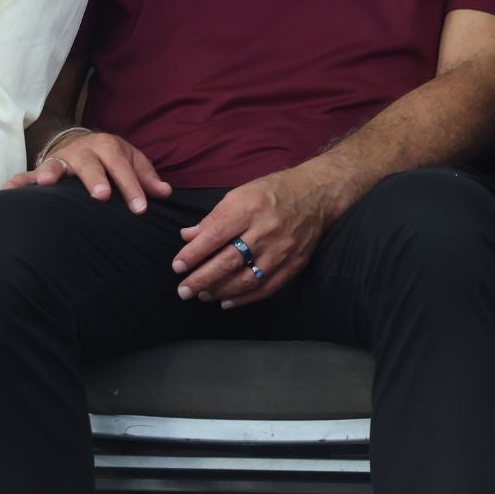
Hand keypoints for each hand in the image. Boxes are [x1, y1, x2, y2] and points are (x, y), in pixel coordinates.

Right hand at [3, 128, 171, 212]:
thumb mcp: (130, 161)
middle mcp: (82, 150)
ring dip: (52, 173)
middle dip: (95, 178)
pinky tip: (8, 192)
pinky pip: (26, 176)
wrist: (79, 142)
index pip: (122, 166)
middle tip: (102, 196)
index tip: (140, 209)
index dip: (132, 187)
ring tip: (48, 183)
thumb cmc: (110, 158)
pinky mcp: (42, 170)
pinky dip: (17, 183)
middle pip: (89, 162)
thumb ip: (146, 178)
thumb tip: (165, 193)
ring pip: (56, 164)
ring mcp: (61, 159)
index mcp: (107, 146)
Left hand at [171, 166, 336, 308]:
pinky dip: (244, 298)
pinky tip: (227, 301)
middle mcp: (267, 230)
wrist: (316, 195)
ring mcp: (283, 249)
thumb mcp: (240, 194)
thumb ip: (214, 217)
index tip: (177, 267)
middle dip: (202, 278)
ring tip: (202, 294)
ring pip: (247, 279)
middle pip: (229, 261)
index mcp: (251, 208)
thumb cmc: (272, 192)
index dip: (194, 254)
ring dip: (220, 291)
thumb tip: (187, 237)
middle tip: (183, 290)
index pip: (216, 235)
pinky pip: (267, 288)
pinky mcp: (295, 263)